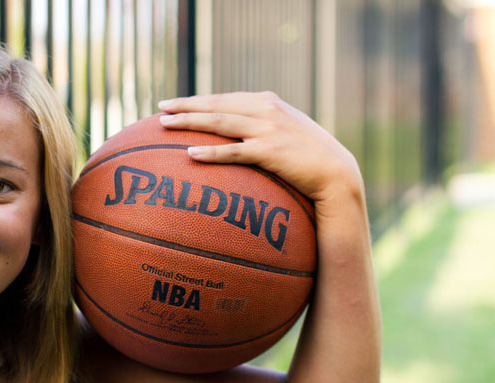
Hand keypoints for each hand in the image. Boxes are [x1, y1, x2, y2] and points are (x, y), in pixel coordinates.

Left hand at [158, 92, 361, 202]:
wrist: (336, 172)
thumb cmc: (308, 157)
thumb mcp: (285, 131)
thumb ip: (261, 126)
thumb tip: (235, 136)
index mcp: (266, 102)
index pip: (223, 97)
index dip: (195, 99)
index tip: (172, 102)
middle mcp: (265, 109)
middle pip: (216, 104)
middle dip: (185, 105)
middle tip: (159, 108)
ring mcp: (267, 129)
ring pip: (219, 122)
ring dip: (189, 121)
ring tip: (165, 124)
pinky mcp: (270, 151)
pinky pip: (233, 151)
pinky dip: (211, 152)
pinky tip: (191, 154)